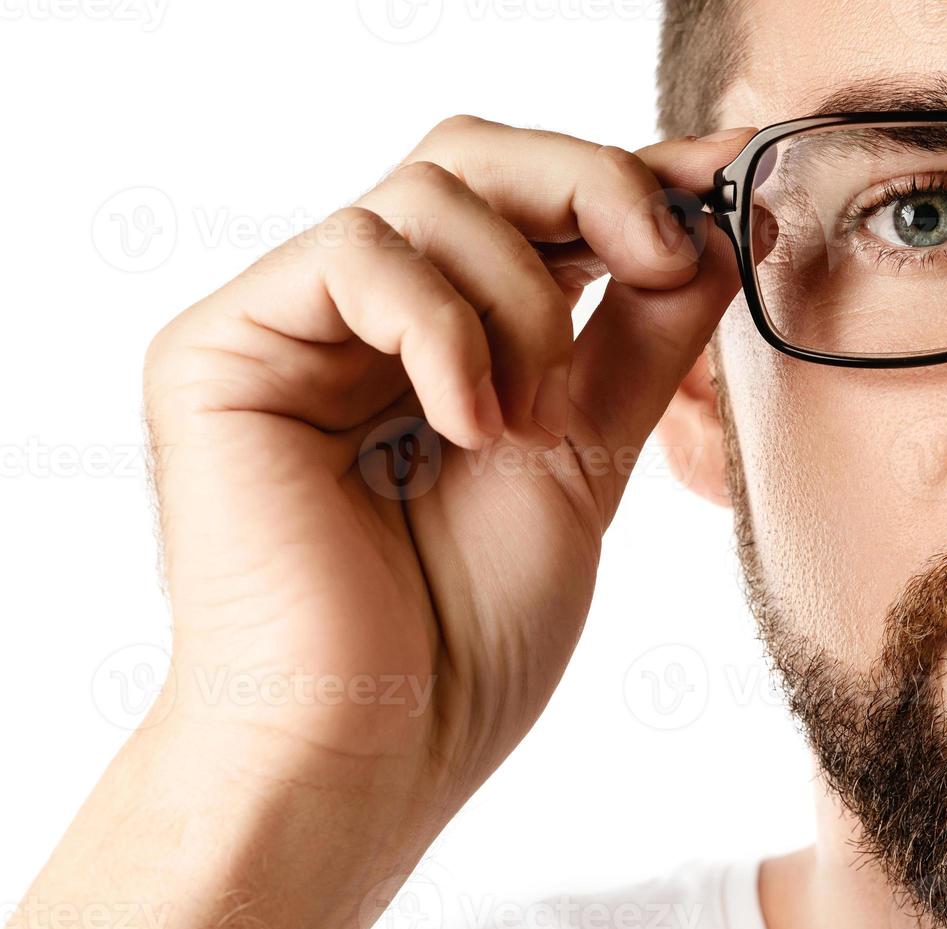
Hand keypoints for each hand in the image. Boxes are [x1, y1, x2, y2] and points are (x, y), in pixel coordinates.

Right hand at [143, 116, 751, 796]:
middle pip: (472, 157)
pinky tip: (470, 425)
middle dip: (591, 189)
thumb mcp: (585, 457)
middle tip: (662, 254)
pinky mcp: (221, 347)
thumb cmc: (465, 637)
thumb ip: (637, 338)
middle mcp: (356, 319)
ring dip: (521, 302)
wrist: (370, 751)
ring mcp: (285, 326)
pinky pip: (355, 255)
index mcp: (435, 339)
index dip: (626, 176)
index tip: (724, 175)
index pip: (525, 205)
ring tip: (532, 424)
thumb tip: (709, 231)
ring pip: (427, 192)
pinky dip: (446, 330)